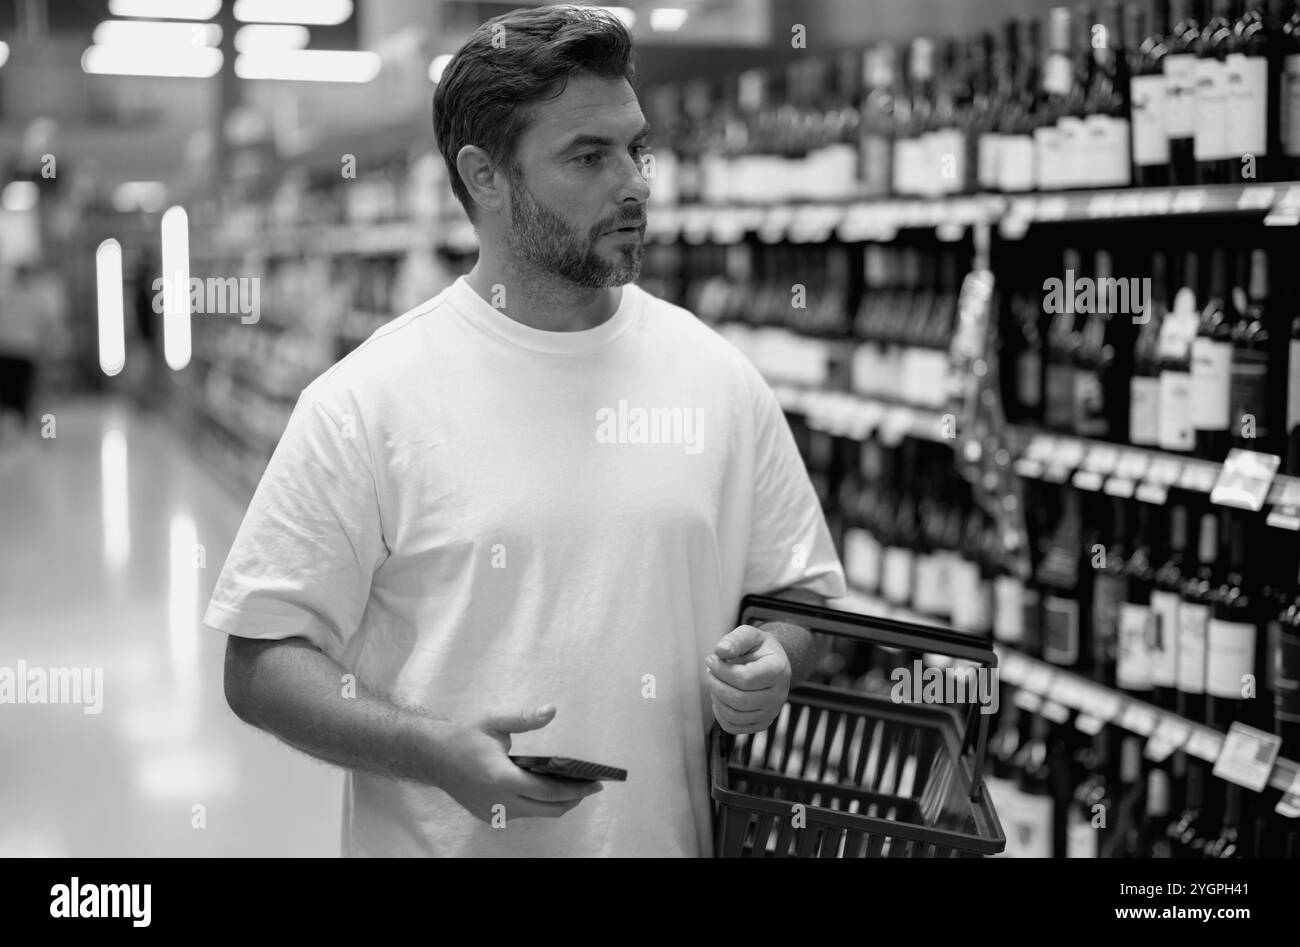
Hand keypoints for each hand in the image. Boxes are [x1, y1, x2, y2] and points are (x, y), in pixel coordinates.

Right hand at [427, 705, 603, 822]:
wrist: (432, 756)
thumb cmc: (464, 736)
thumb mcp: (494, 721)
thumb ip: (524, 718)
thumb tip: (551, 710)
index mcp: (501, 779)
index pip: (548, 791)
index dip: (576, 789)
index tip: (595, 783)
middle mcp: (499, 802)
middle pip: (548, 809)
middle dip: (573, 799)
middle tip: (590, 785)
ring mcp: (493, 813)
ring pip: (536, 814)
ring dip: (556, 802)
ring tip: (572, 785)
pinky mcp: (489, 817)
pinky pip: (522, 814)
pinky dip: (537, 804)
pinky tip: (545, 788)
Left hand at [705, 625, 790, 734]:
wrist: (772, 663)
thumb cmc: (758, 648)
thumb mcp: (749, 635)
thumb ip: (735, 639)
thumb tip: (720, 650)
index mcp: (778, 669)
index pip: (745, 678)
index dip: (721, 670)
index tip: (711, 659)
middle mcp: (779, 694)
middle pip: (739, 700)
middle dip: (716, 684)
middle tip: (710, 671)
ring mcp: (772, 712)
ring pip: (734, 716)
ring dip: (716, 698)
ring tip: (715, 682)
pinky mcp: (762, 723)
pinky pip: (733, 727)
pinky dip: (720, 714)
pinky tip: (720, 697)